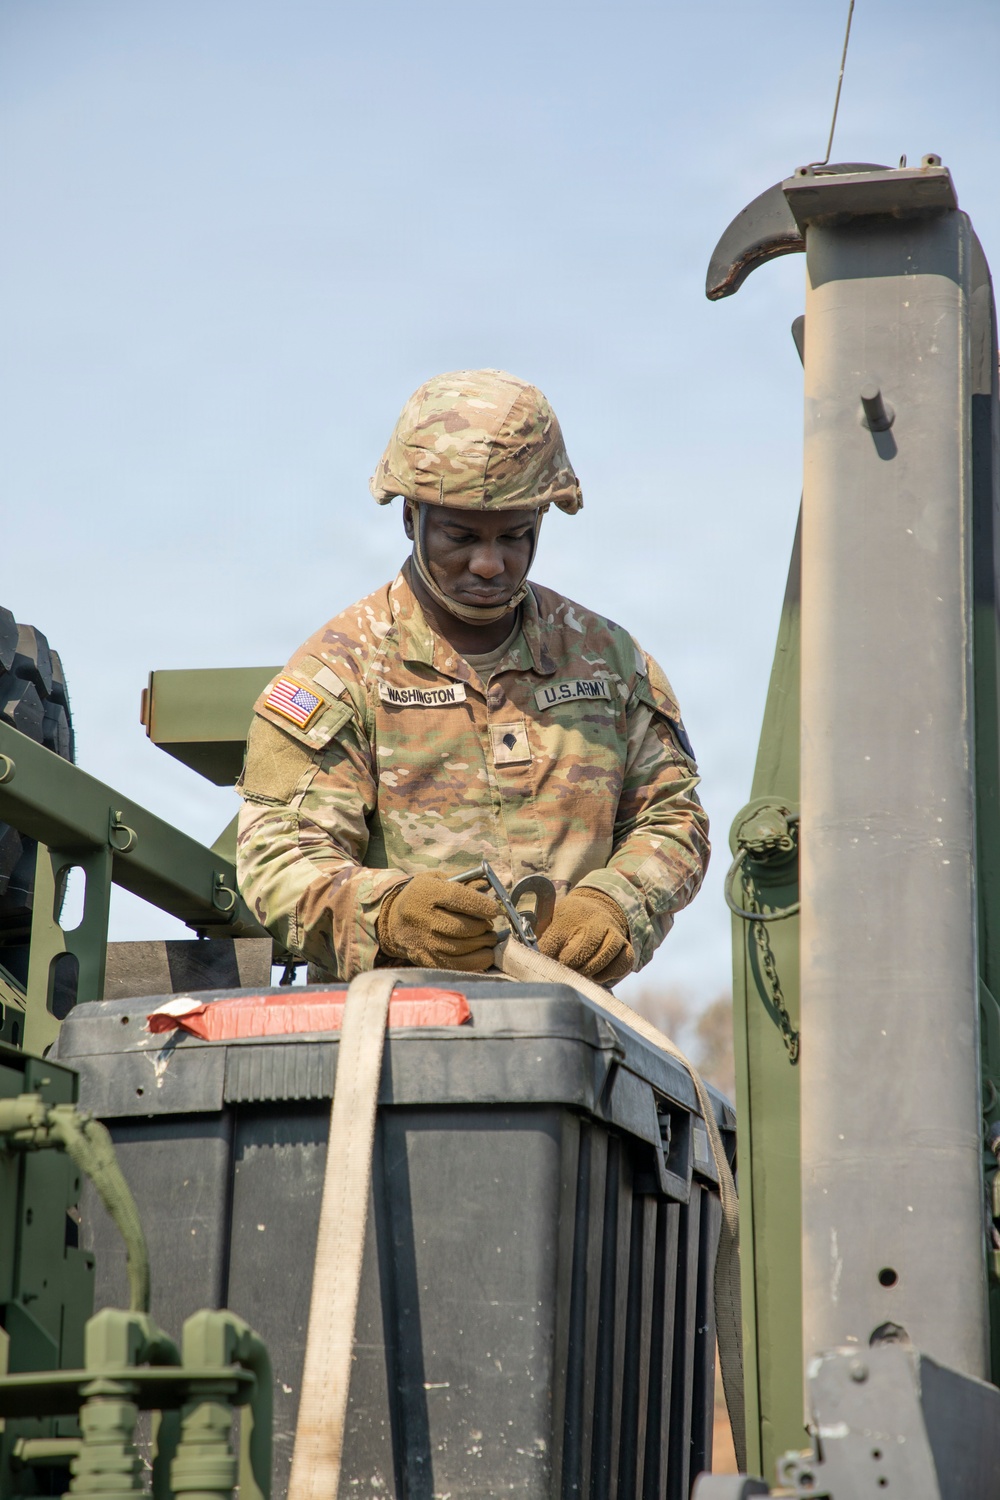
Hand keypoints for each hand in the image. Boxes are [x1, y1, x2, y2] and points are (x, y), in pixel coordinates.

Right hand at [377, 873, 501, 971]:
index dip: (480, 904)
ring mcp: (424, 941)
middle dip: (483, 926)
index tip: (494, 909)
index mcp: (425, 893)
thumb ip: (463, 880)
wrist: (392, 921)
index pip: (457, 898)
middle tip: (489, 924)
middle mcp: (423, 918)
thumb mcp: (436, 879)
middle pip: (462, 926)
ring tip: (488, 937)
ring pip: (462, 947)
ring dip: (482, 943)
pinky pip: (457, 965)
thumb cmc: (420, 896)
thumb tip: (488, 886)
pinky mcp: (426, 959)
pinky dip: (476, 961)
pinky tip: (484, 953)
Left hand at [538, 888, 633, 983]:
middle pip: (586, 947)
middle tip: (564, 970)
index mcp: (574, 914)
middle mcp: (598, 921)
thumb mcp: (553, 924)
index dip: (554, 956)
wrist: (599, 909)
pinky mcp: (626, 948)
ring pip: (606, 955)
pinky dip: (609, 974)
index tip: (549, 963)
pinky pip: (622, 964)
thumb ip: (544, 942)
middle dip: (572, 965)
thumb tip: (533, 962)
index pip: (560, 937)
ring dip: (590, 970)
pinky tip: (597, 976)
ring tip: (579, 974)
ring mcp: (614, 934)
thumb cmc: (570, 922)